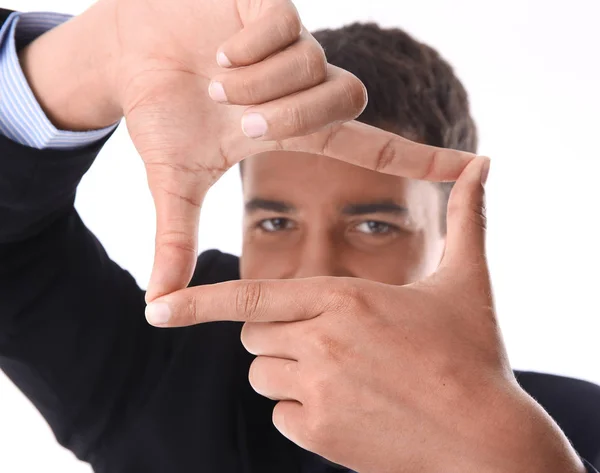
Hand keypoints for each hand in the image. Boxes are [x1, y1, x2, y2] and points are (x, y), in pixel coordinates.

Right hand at [20, 0, 475, 301]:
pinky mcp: (270, 6)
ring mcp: (290, 46)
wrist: (129, 57)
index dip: (424, 158)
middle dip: (289, 115)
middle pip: (345, 99)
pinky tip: (219, 51)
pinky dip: (246, 49)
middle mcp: (303, 86)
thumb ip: (177, 241)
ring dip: (257, 84)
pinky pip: (284, 29)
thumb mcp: (174, 182)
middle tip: (239, 120)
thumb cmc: (159, 115)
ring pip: (313, 65)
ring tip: (214, 82)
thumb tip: (159, 303)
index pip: (375, 145)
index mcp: (293, 129)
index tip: (477, 166)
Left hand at [146, 158, 584, 472]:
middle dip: (275, 333)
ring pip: (263, 375)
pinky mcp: (321, 435)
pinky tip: (348, 407)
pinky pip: (283, 415)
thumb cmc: (476, 358)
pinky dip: (303, 410)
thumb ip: (468, 218)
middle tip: (322, 336)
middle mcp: (321, 343)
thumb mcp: (469, 282)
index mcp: (345, 300)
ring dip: (287, 370)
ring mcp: (318, 393)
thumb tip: (486, 163)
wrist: (488, 443)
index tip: (157, 308)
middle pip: (254, 335)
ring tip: (342, 371)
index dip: (199, 301)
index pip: (252, 295)